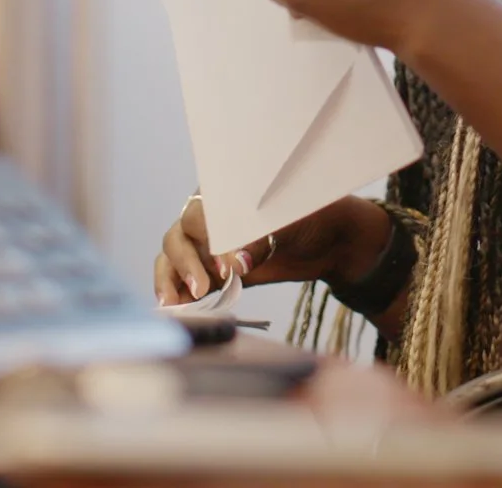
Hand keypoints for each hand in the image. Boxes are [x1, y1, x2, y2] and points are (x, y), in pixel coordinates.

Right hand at [153, 193, 392, 306]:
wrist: (330, 241)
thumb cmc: (312, 216)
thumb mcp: (292, 221)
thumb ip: (263, 238)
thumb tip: (238, 264)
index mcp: (224, 192)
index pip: (199, 211)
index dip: (207, 237)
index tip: (228, 264)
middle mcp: (209, 216)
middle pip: (179, 235)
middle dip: (186, 261)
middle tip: (204, 287)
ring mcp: (208, 245)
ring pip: (173, 257)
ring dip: (171, 278)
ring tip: (174, 303)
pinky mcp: (212, 272)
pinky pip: (183, 280)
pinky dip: (175, 293)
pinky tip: (174, 309)